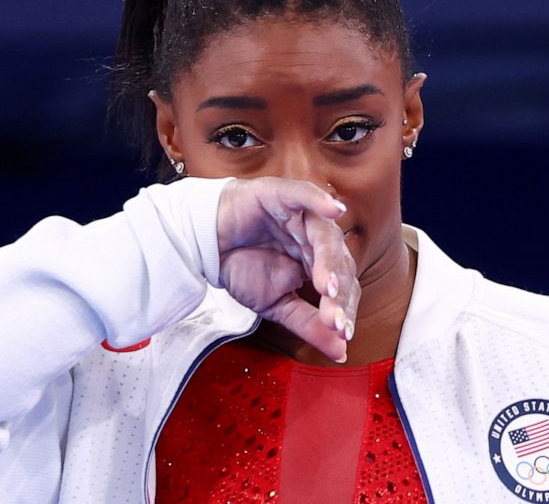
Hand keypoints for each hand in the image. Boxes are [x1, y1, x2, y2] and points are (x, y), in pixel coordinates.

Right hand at [217, 177, 359, 361]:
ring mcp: (303, 216)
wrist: (205, 243)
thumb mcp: (277, 305)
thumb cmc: (242, 266)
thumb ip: (309, 325)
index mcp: (320, 264)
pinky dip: (319, 201)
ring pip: (325, 236)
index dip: (343, 309)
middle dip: (337, 294)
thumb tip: (340, 352)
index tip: (341, 334)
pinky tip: (334, 210)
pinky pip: (305, 196)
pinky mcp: (284, 195)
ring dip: (329, 261)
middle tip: (333, 319)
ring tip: (327, 286)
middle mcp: (317, 240)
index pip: (343, 287)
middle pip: (339, 263)